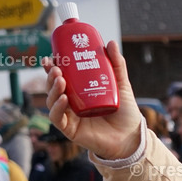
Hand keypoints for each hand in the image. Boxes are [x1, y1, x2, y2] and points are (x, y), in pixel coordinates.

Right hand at [44, 41, 142, 159]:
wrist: (131, 137)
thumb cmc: (126, 113)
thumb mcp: (121, 85)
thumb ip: (117, 65)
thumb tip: (110, 42)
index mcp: (79, 92)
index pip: (61, 77)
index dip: (53, 67)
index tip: (53, 56)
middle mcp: (72, 103)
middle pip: (53, 87)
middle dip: (50, 76)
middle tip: (56, 67)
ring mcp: (70, 117)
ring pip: (52, 100)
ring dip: (52, 88)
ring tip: (60, 79)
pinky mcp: (70, 130)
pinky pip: (57, 118)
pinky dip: (56, 107)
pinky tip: (63, 98)